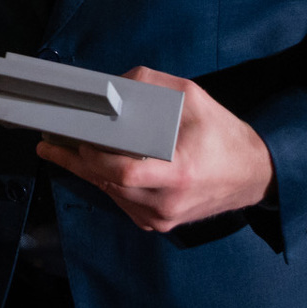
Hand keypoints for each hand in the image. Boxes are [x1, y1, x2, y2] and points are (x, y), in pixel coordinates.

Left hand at [36, 68, 273, 233]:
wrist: (254, 175)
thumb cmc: (224, 135)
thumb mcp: (194, 99)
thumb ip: (153, 87)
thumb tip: (114, 83)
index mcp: (178, 173)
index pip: (122, 172)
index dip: (94, 156)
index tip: (75, 138)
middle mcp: (168, 202)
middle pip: (108, 184)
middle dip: (78, 161)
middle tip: (52, 143)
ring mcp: (163, 218)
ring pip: (111, 195)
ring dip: (86, 172)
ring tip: (60, 151)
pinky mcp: (160, 223)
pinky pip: (123, 203)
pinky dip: (106, 183)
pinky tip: (91, 166)